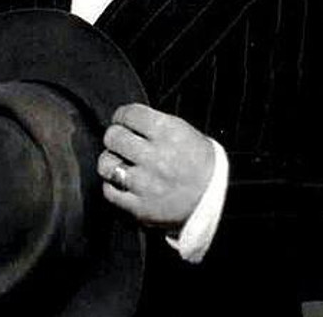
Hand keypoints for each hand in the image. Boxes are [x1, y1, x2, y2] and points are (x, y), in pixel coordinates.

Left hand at [97, 103, 214, 227]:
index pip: (129, 114)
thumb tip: (126, 119)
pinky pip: (110, 191)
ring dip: (110, 161)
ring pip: (106, 164)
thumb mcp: (185, 131)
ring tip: (120, 162)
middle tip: (120, 140)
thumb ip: (155, 124)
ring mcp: (146, 184)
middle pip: (113, 137)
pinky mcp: (140, 208)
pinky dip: (113, 185)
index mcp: (168, 132)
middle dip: (115, 135)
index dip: (122, 115)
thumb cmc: (200, 161)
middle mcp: (155, 156)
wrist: (216, 198)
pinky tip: (123, 182)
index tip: (123, 119)